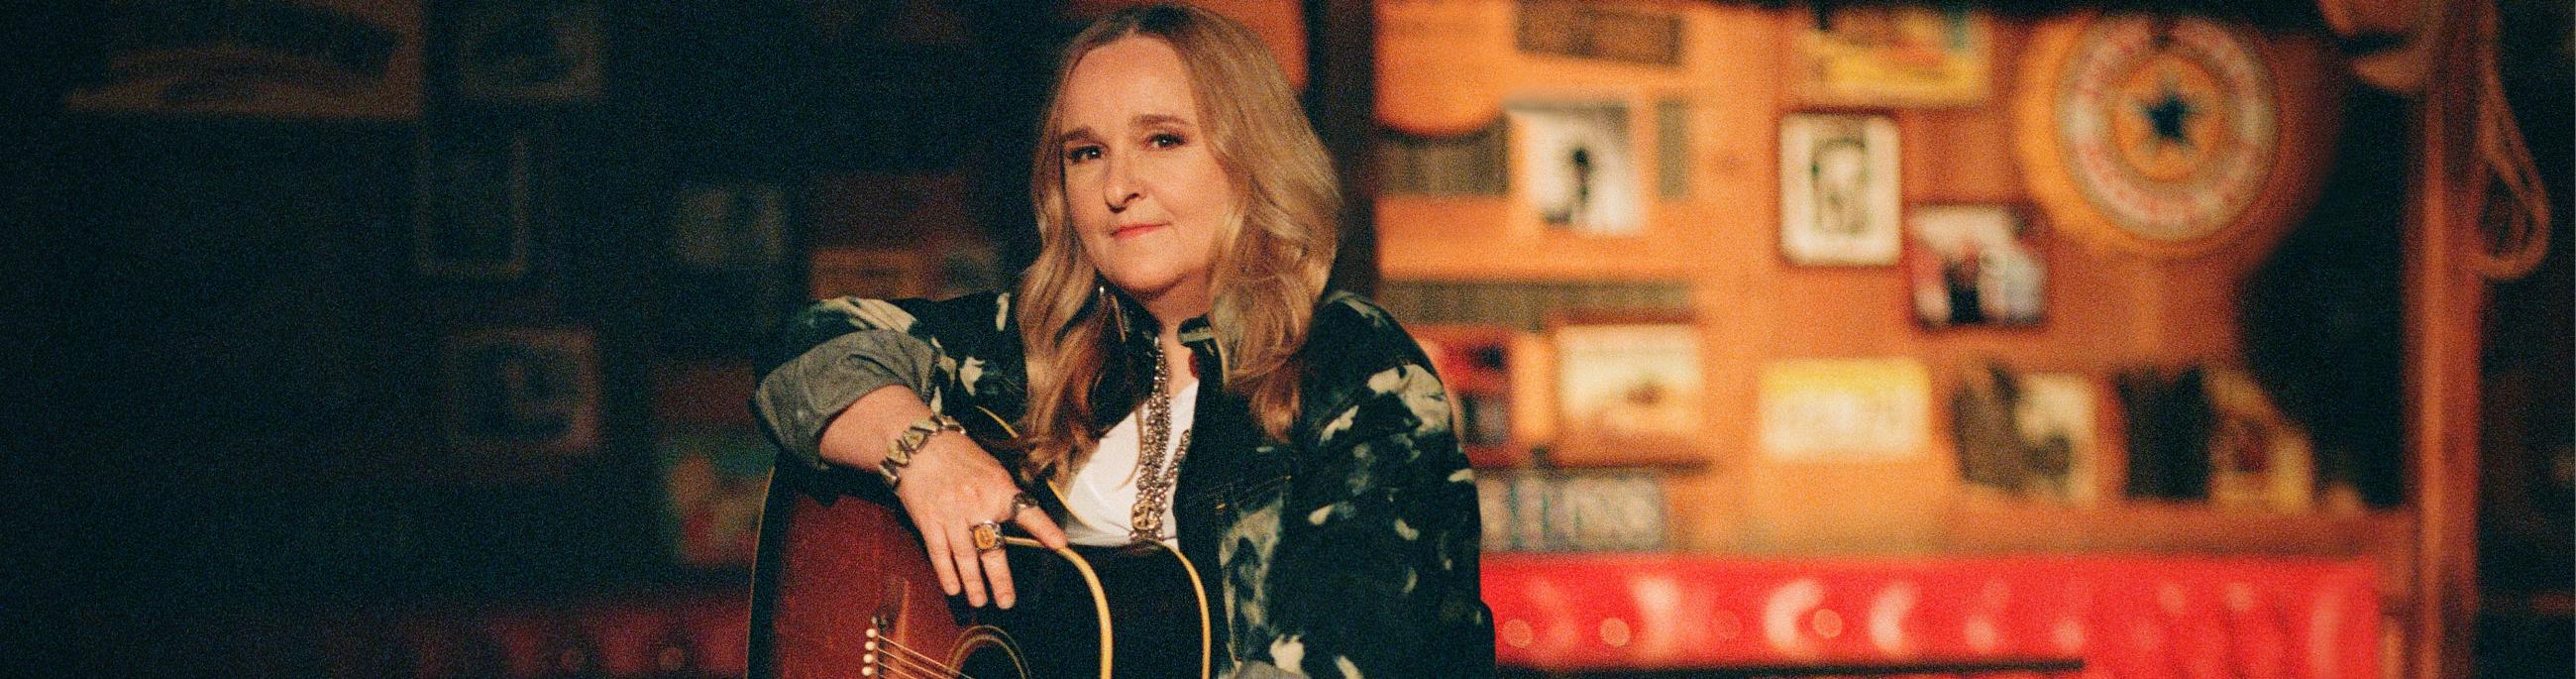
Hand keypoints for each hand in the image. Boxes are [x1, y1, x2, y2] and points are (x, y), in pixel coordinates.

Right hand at [890, 434, 1067, 608]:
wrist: (918, 446)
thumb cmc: (958, 456)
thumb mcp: (991, 468)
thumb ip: (1005, 494)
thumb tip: (1019, 514)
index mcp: (998, 489)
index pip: (1026, 511)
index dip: (1043, 529)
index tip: (1059, 545)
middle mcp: (977, 505)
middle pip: (992, 549)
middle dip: (1000, 579)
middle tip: (1006, 601)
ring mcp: (951, 515)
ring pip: (965, 557)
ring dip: (973, 583)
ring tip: (980, 601)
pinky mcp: (929, 521)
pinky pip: (940, 553)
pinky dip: (947, 573)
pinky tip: (954, 588)